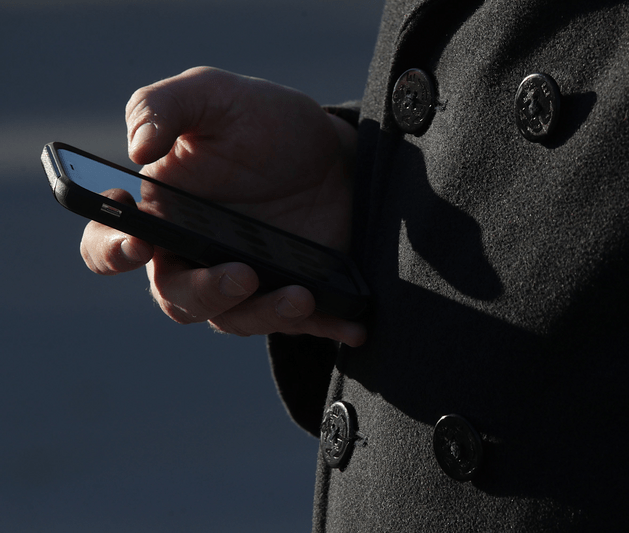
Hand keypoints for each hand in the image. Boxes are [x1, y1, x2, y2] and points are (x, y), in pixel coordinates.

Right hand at [80, 67, 365, 346]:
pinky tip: (352, 326)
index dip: (111, 250)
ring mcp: (246, 280)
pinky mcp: (291, 292)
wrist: (334, 151)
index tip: (138, 242)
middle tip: (242, 274)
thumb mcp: (213, 95)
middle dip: (205, 294)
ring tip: (301, 295)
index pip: (110, 245)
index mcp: (162, 213)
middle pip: (178, 297)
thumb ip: (162, 105)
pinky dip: (325, 326)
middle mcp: (195, 256)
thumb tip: (137, 148)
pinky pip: (302, 323)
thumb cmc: (264, 123)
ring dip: (265, 312)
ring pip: (237, 318)